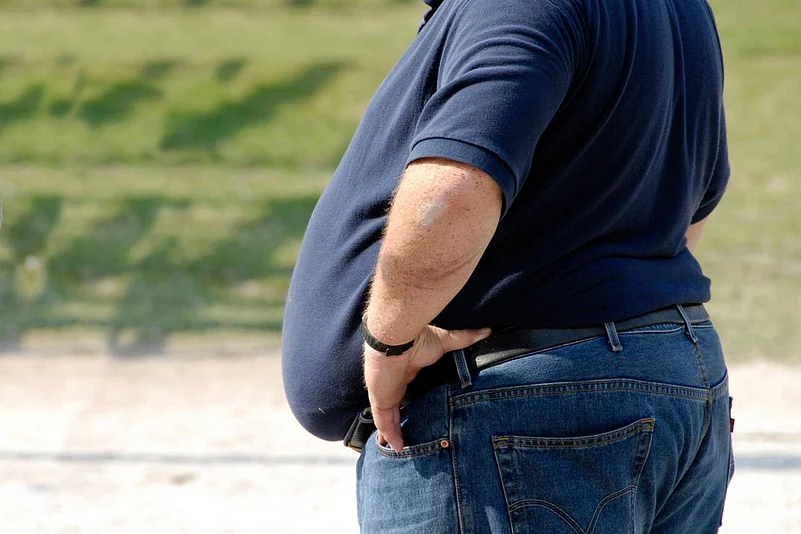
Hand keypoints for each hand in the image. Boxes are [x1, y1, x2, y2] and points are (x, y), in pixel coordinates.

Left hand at [363, 325, 490, 451]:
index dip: (412, 400)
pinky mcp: (381, 399)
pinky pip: (384, 422)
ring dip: (393, 432)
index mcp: (407, 370)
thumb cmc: (418, 338)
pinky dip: (389, 434)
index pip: (408, 389)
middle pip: (396, 407)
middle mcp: (395, 384)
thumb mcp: (445, 342)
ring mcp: (386, 393)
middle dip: (399, 420)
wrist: (397, 339)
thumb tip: (487, 331)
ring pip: (388, 418)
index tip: (421, 409)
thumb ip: (465, 339)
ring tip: (399, 448)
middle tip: (408, 434)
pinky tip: (394, 447)